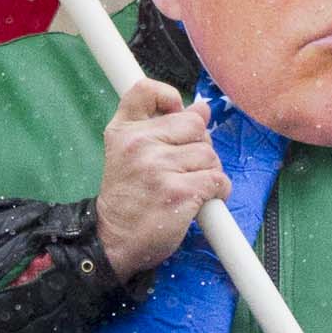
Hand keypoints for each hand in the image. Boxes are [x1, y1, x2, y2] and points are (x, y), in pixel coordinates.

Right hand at [93, 80, 226, 282]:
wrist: (113, 242)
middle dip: (199, 145)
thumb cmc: (127, 200)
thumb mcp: (129, 156)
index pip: (145, 90)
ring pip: (209, 154)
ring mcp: (159, 167)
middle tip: (184, 168)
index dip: (169, 97)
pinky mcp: (180, 191)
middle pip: (194, 124)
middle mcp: (139, 144)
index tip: (176, 113)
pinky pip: (217, 179)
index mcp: (123, 132)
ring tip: (189, 187)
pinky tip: (202, 200)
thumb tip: (202, 108)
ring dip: (208, 172)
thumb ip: (161, 129)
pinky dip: (218, 191)